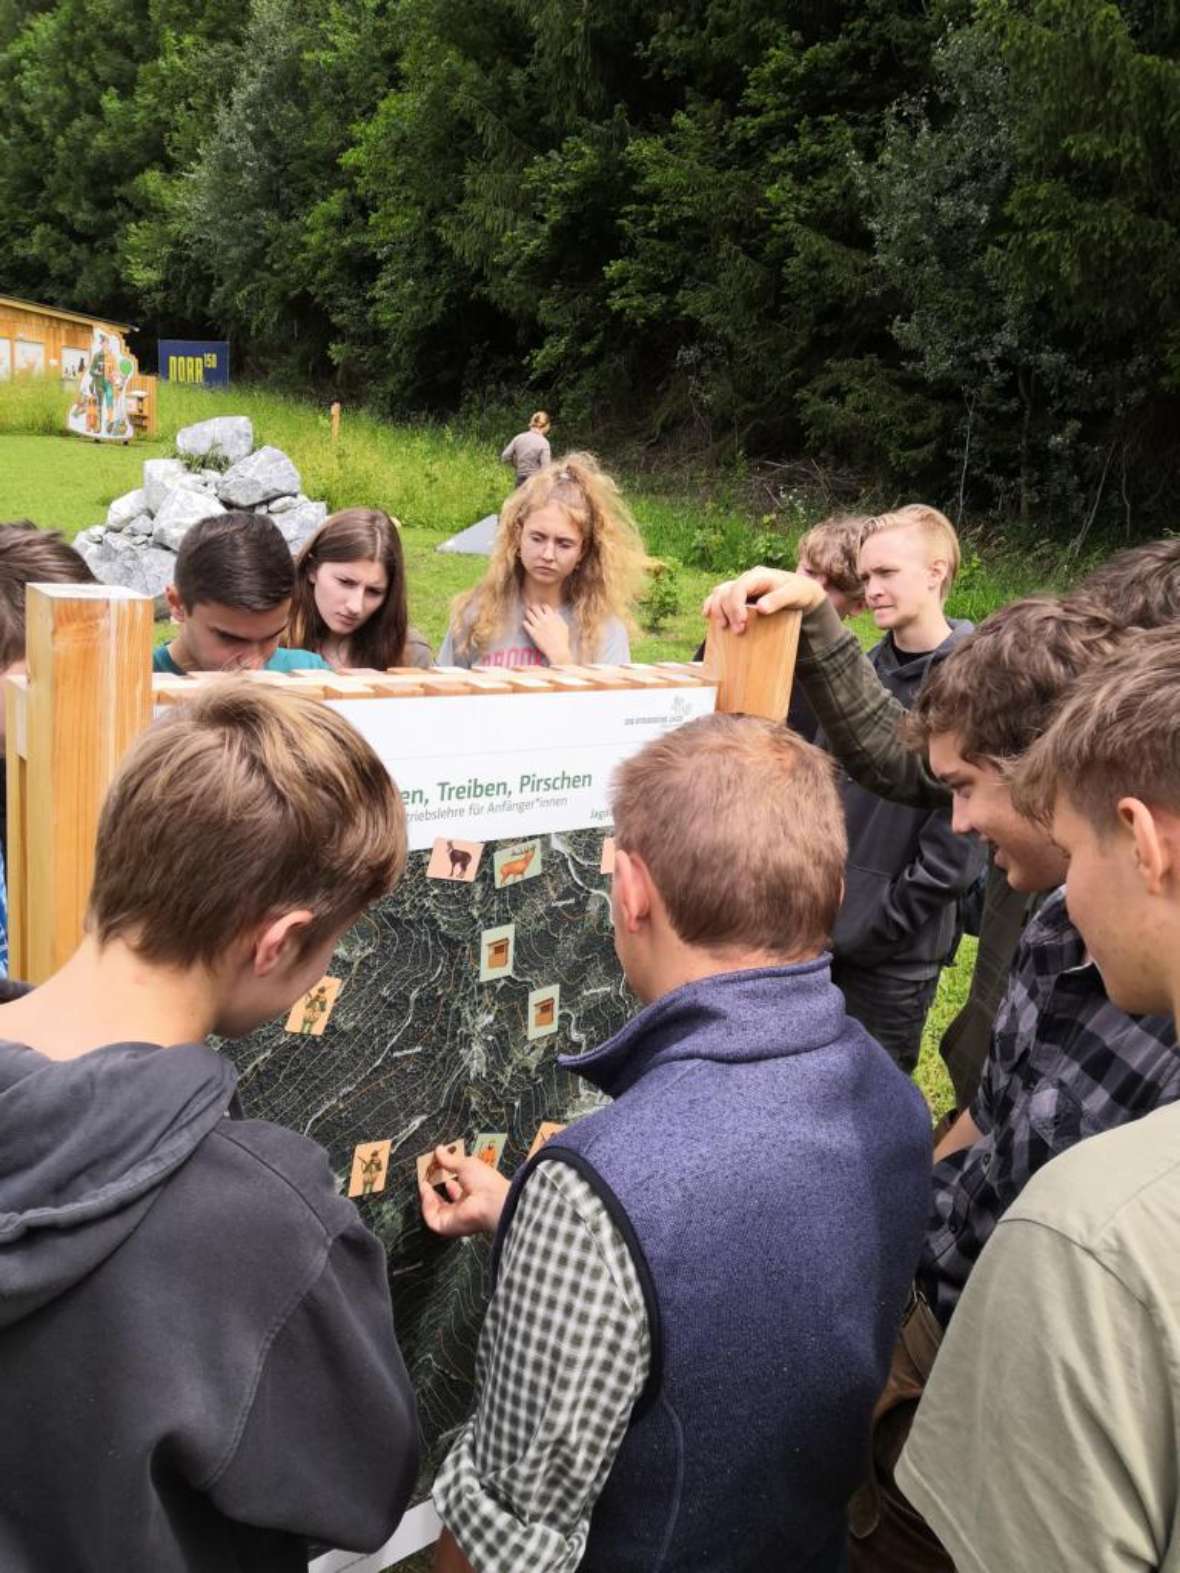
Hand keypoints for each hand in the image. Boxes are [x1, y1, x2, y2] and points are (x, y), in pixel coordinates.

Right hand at [420, 1147, 510, 1237]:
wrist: (491, 1200)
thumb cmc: (486, 1181)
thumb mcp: (466, 1164)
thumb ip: (450, 1159)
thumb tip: (439, 1150)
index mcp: (474, 1194)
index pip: (457, 1189)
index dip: (447, 1179)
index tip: (438, 1168)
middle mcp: (465, 1207)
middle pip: (445, 1201)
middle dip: (435, 1189)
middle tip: (428, 1177)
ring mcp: (456, 1218)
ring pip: (436, 1211)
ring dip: (428, 1197)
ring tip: (424, 1182)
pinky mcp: (447, 1226)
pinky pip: (431, 1218)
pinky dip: (426, 1205)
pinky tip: (426, 1191)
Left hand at [522, 603, 572, 663]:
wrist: (557, 651)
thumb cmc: (563, 640)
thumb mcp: (564, 627)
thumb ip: (560, 618)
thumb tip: (556, 611)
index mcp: (552, 617)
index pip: (545, 606)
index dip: (543, 606)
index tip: (541, 608)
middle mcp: (544, 620)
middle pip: (535, 608)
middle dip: (533, 607)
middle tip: (531, 607)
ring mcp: (538, 626)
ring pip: (529, 614)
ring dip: (528, 612)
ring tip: (527, 612)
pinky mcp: (533, 633)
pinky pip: (525, 624)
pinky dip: (525, 622)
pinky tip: (525, 623)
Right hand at [701, 567, 825, 631]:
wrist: (801, 592)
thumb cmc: (798, 592)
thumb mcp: (794, 595)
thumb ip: (778, 600)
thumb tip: (760, 608)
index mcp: (758, 576)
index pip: (739, 588)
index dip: (736, 605)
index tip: (741, 623)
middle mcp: (746, 579)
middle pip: (726, 592)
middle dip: (727, 612)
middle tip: (738, 631)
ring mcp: (740, 586)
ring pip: (719, 594)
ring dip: (717, 610)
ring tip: (723, 627)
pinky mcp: (737, 596)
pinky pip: (719, 597)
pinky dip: (711, 605)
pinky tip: (707, 615)